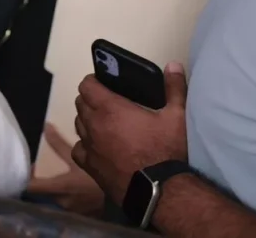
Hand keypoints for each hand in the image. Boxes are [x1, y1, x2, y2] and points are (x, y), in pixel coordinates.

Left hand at [27, 124, 104, 215]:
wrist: (130, 191)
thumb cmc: (99, 173)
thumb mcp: (78, 156)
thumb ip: (59, 144)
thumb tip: (45, 127)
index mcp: (57, 188)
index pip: (30, 186)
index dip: (25, 176)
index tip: (25, 166)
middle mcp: (61, 202)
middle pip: (44, 190)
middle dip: (45, 178)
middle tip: (48, 163)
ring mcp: (71, 210)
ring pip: (57, 195)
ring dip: (58, 185)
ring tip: (62, 170)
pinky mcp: (82, 212)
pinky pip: (70, 201)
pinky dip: (69, 192)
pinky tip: (76, 182)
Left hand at [73, 63, 188, 204]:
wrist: (159, 191)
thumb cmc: (166, 150)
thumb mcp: (176, 116)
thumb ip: (175, 88)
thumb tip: (174, 65)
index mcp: (110, 108)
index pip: (86, 85)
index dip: (93, 81)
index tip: (104, 83)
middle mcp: (94, 125)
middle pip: (80, 103)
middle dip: (91, 99)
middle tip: (108, 102)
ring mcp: (89, 146)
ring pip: (78, 124)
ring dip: (87, 120)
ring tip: (104, 123)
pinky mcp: (89, 166)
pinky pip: (78, 149)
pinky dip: (85, 144)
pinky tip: (97, 147)